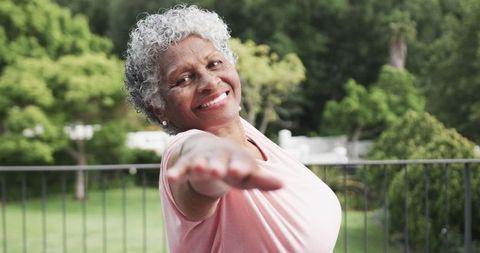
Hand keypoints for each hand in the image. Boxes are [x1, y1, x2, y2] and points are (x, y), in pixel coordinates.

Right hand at [167, 135, 282, 197]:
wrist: (213, 148)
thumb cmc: (236, 165)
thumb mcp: (249, 174)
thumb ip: (264, 180)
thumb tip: (284, 184)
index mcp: (238, 159)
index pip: (241, 163)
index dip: (240, 167)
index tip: (240, 171)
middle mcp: (220, 156)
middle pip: (219, 160)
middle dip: (218, 165)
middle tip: (216, 170)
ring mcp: (203, 158)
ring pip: (200, 161)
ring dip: (199, 165)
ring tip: (198, 168)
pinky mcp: (188, 163)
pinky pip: (181, 167)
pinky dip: (177, 171)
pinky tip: (171, 177)